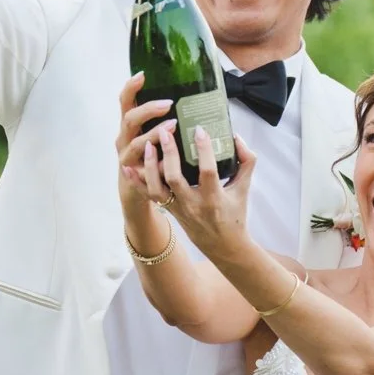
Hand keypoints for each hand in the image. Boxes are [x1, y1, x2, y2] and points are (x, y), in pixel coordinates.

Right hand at [117, 74, 174, 237]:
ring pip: (135, 145)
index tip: (143, 74)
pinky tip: (164, 161)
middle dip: (148, 110)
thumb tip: (194, 98)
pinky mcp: (133, 176)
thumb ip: (166, 118)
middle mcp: (124, 138)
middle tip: (169, 104)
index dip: (131, 87)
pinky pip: (140, 170)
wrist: (136, 189)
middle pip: (129, 119)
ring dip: (152, 134)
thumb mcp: (153, 133)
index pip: (126, 101)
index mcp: (130, 125)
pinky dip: (152, 165)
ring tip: (172, 127)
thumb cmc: (152, 155)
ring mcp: (126, 158)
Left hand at [137, 116, 255, 263]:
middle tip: (164, 131)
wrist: (223, 245)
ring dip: (150, 166)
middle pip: (175, 178)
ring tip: (148, 144)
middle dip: (169, 154)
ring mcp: (178, 208)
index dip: (203, 150)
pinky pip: (148, 196)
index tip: (198, 129)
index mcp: (214, 198)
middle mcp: (193, 204)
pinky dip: (136, 182)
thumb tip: (236, 137)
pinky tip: (126, 167)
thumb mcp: (244, 188)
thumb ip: (246, 161)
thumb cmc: (234, 214)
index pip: (207, 171)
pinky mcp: (168, 210)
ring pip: (157, 188)